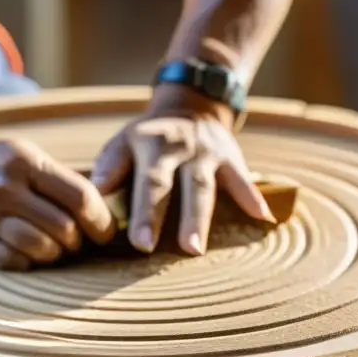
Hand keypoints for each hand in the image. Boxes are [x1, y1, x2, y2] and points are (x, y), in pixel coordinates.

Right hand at [0, 137, 115, 269]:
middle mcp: (5, 185)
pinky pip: (12, 261)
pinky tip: (23, 254)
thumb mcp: (12, 153)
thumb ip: (51, 176)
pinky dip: (25, 262)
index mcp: (23, 160)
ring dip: (52, 255)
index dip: (101, 220)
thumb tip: (97, 204)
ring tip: (49, 250)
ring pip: (41, 248)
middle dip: (76, 242)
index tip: (104, 233)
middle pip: (65, 227)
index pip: (80, 196)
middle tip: (73, 244)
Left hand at [91, 100, 275, 254]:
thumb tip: (95, 191)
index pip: (145, 182)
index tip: (139, 242)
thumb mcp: (124, 141)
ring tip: (194, 250)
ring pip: (203, 188)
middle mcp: (177, 148)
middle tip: (158, 249)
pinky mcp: (231, 157)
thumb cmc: (148, 138)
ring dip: (198, 219)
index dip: (142, 212)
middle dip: (164, 217)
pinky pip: (242, 180)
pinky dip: (253, 198)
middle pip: (171, 186)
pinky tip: (263, 218)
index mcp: (148, 145)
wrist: (191, 106)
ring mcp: (206, 153)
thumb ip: (110, 165)